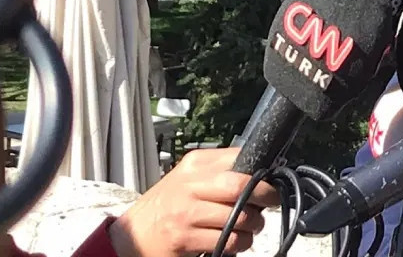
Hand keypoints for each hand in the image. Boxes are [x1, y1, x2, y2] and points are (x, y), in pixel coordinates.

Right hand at [108, 148, 279, 256]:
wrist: (129, 236)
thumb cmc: (166, 206)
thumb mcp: (188, 179)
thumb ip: (219, 171)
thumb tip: (261, 172)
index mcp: (194, 164)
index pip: (239, 159)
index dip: (263, 172)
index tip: (272, 182)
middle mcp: (189, 185)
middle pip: (241, 185)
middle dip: (266, 196)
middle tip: (272, 202)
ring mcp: (186, 213)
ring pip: (240, 217)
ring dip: (254, 226)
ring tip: (250, 227)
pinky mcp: (184, 239)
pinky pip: (228, 241)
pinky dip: (239, 244)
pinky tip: (233, 241)